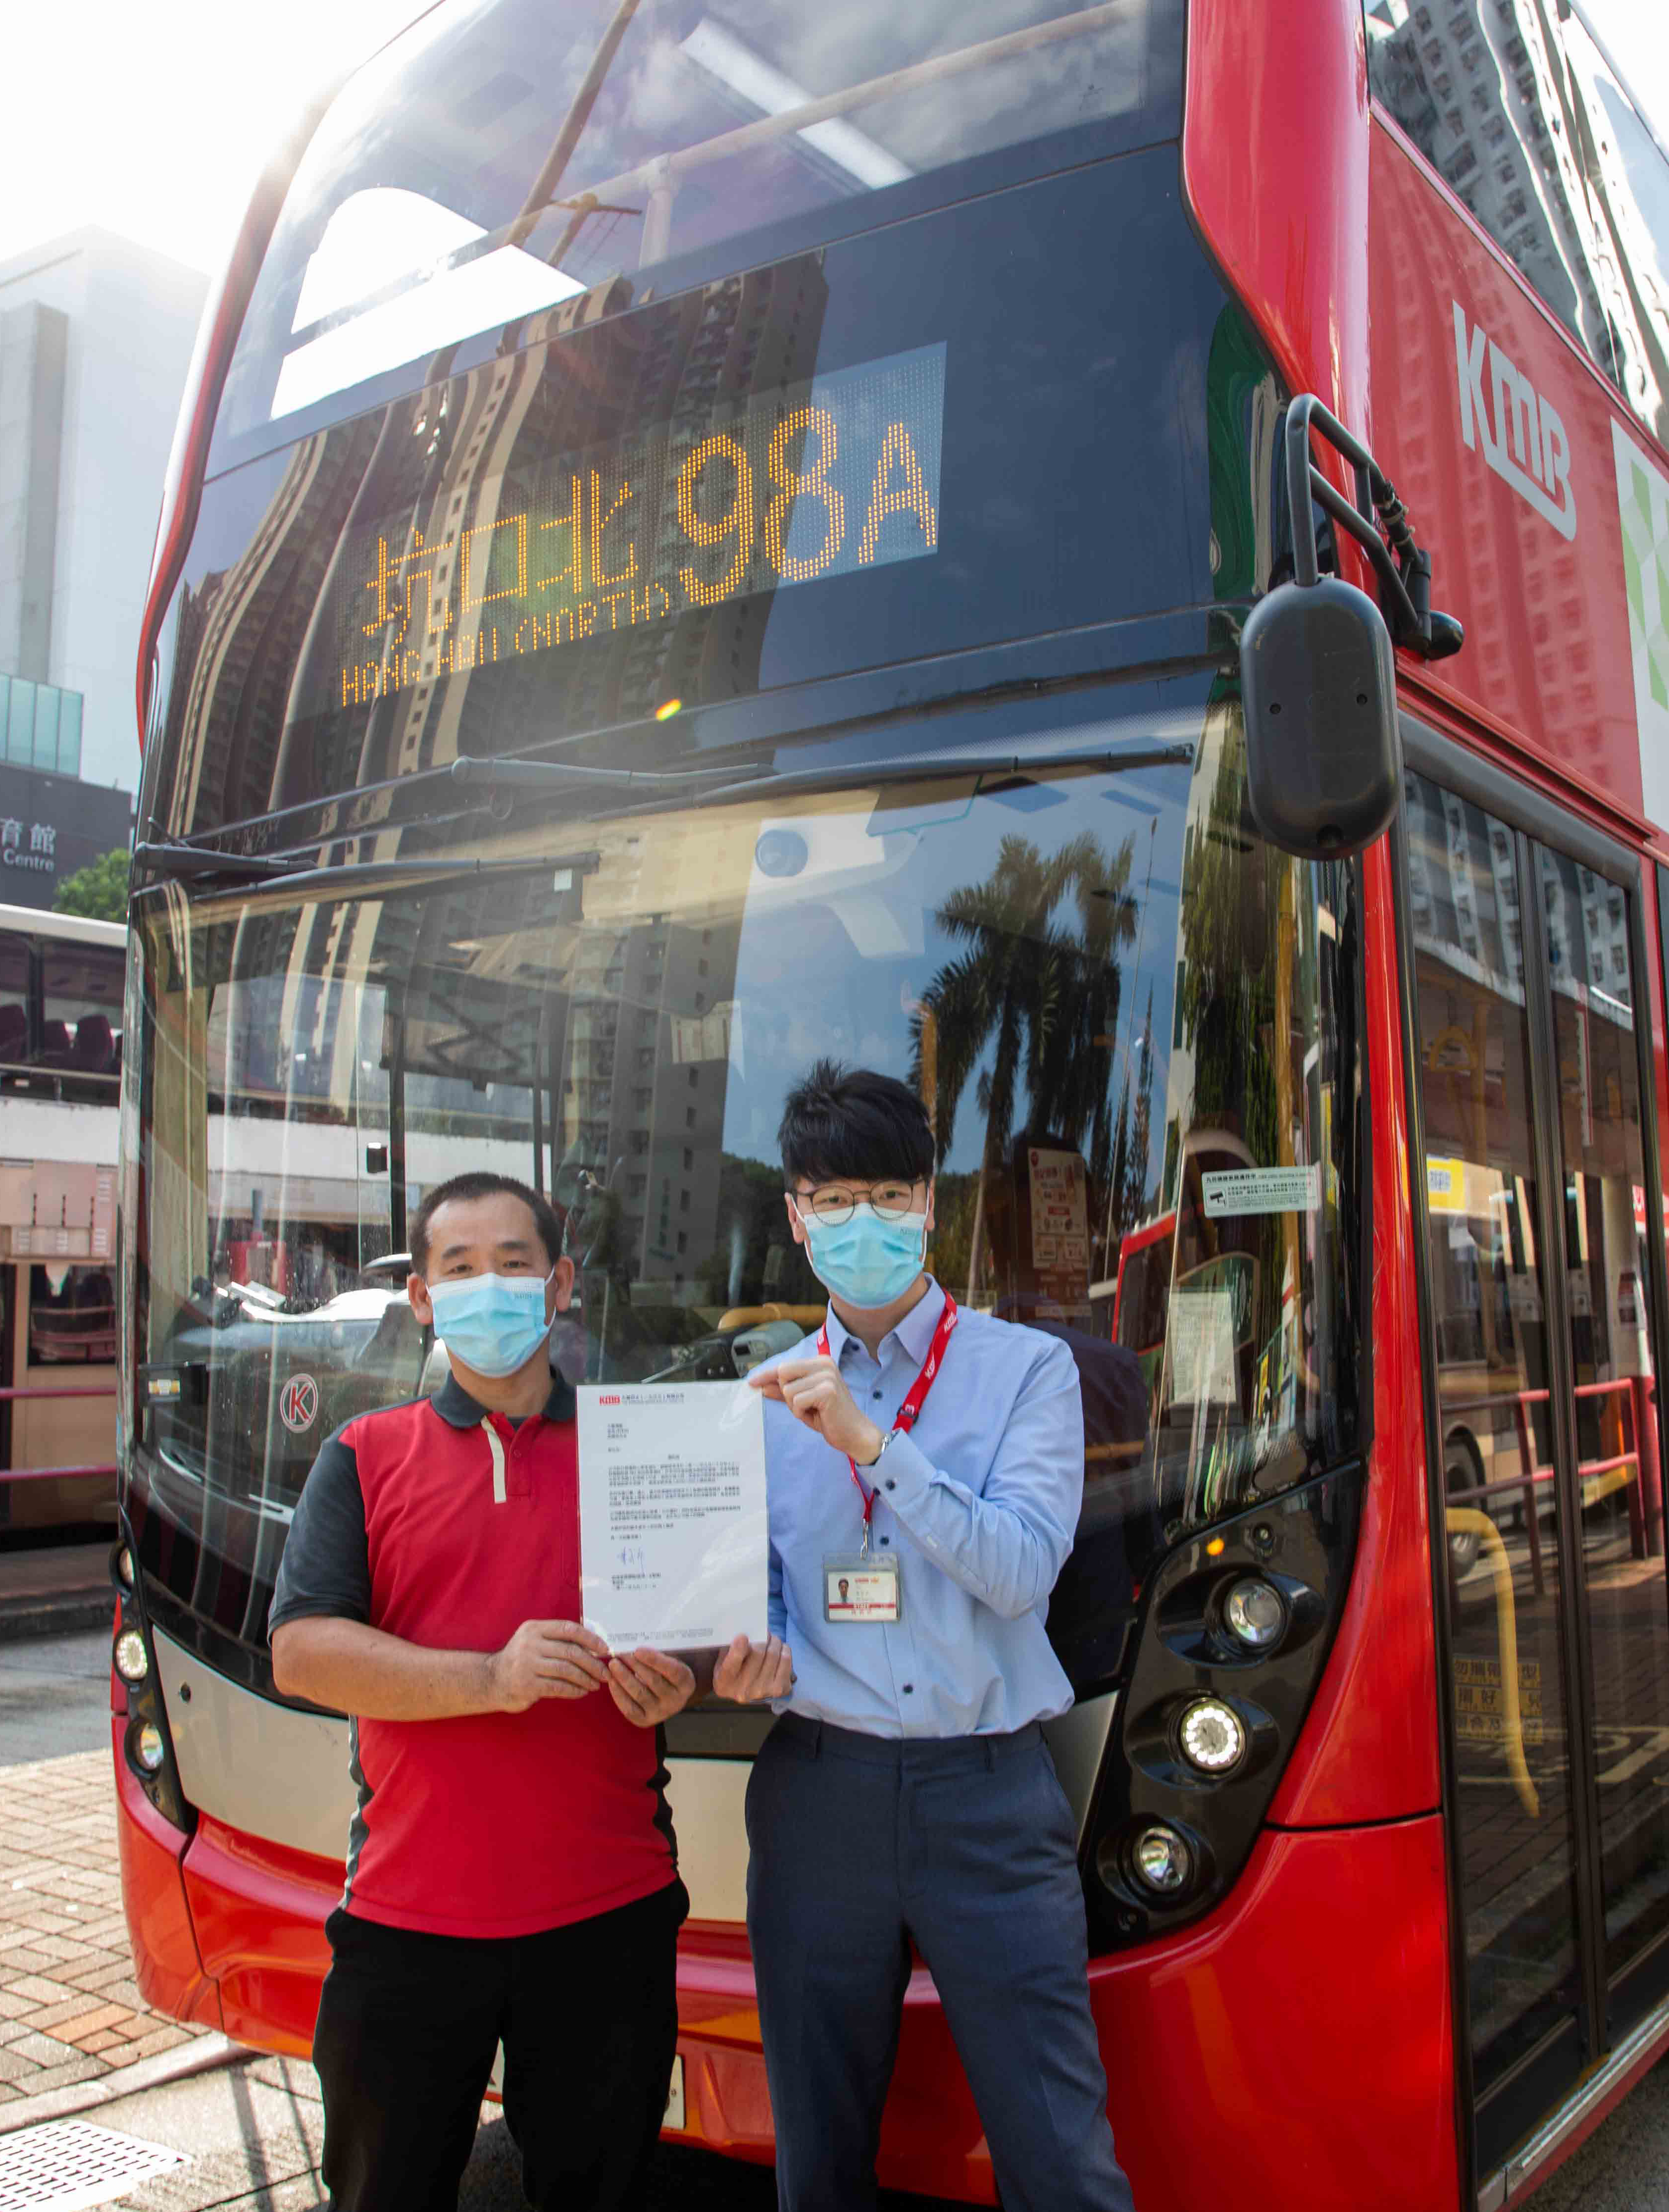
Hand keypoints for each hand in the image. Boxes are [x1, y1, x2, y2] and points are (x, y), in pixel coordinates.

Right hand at [489, 1619, 610, 1711]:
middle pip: (571, 1651)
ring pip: (566, 1670)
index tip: (605, 1649)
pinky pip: (558, 1687)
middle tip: (606, 1673)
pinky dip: (574, 1690)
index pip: (569, 1629)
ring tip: (596, 1684)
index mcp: (535, 1629)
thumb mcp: (534, 1642)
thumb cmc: (521, 1660)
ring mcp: (527, 1664)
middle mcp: (530, 1644)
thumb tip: (594, 1646)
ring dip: (586, 1678)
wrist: (491, 1680)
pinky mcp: (527, 1684)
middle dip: (593, 1664)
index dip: (590, 1638)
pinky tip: (582, 1692)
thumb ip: (558, 1641)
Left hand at [607, 1647, 695, 1727]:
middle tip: (620, 1654)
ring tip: (613, 1664)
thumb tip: (634, 1646)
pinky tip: (612, 1681)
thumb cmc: (666, 1673)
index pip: (672, 1670)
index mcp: (686, 1683)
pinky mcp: (645, 1720)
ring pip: (639, 1694)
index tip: (637, 1650)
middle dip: (635, 1666)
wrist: (668, 1696)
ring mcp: (660, 1713)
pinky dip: (618, 1694)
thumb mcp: (671, 1662)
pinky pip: (629, 1708)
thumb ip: (658, 1656)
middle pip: (654, 1681)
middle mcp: (675, 1701)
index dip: (655, 1660)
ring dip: (624, 1678)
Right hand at [712, 1633, 793, 1703]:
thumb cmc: (733, 1673)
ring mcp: (764, 1690)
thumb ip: (730, 1649)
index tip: (743, 1636)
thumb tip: (745, 1633)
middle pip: (758, 1653)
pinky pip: (786, 1660)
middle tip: (763, 1632)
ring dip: (774, 1642)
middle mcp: (745, 1689)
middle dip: (762, 1638)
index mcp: (726, 1681)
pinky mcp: (780, 1688)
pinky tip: (778, 1650)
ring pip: (774, 1654)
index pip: (732, 1664)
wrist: (745, 1695)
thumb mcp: (723, 1662)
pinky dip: (783, 1650)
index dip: (739, 1647)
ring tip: (771, 1640)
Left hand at [751, 1356, 884, 1463]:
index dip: (766, 1375)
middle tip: (804, 1405)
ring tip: (813, 1410)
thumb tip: (762, 1386)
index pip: (785, 1365)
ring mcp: (826, 1376)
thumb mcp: (803, 1402)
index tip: (751, 1382)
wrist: (853, 1433)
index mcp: (820, 1362)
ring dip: (795, 1406)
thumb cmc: (829, 1417)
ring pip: (788, 1389)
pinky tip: (817, 1414)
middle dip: (786, 1393)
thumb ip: (784, 1392)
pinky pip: (796, 1401)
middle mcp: (824, 1364)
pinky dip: (801, 1412)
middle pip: (783, 1373)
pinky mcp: (827, 1390)